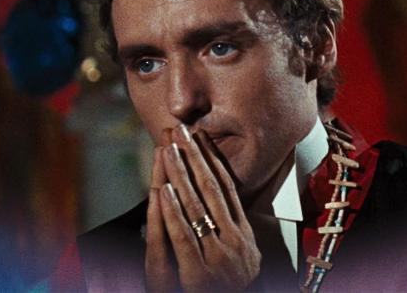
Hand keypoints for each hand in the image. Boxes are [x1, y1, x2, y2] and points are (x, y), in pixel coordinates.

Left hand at [145, 125, 260, 291]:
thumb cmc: (231, 289)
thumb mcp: (241, 256)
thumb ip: (232, 230)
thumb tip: (224, 199)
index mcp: (243, 233)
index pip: (226, 187)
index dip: (212, 159)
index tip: (199, 136)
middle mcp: (235, 240)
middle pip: (212, 189)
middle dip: (194, 156)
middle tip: (180, 130)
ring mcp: (219, 257)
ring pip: (196, 206)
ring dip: (180, 174)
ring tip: (168, 148)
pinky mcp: (199, 275)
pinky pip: (183, 236)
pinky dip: (173, 211)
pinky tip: (163, 189)